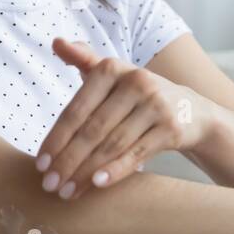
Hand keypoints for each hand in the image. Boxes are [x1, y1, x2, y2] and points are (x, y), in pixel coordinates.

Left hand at [34, 37, 208, 199]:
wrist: (193, 111)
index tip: (40, 163)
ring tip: (67, 192)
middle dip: (67, 161)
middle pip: (92, 129)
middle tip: (49, 185)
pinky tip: (97, 184)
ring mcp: (156, 105)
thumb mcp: (115, 75)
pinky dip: (115, 170)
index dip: (56, 138)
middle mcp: (136, 82)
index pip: (77, 109)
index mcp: (113, 68)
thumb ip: (84, 60)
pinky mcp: (171, 128)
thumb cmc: (139, 95)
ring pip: (112, 144)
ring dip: (85, 172)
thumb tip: (56, 41)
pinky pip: (136, 153)